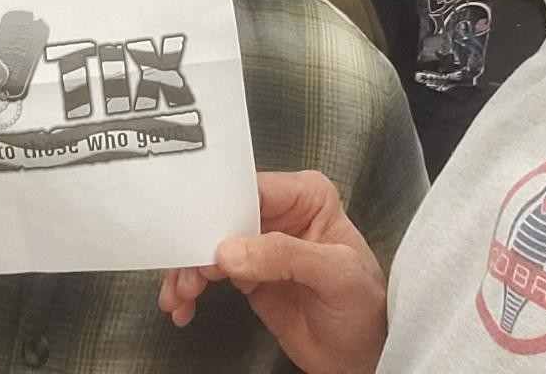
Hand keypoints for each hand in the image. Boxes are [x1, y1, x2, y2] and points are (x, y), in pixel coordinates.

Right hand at [159, 171, 385, 373]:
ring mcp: (260, 244)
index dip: (219, 208)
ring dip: (188, 269)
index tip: (196, 232)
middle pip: (221, 215)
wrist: (361, 356)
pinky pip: (208, 271)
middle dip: (196, 243)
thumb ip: (286, 256)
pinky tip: (183, 305)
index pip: (252, 188)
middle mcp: (279, 213)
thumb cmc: (365, 307)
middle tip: (184, 273)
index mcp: (306, 197)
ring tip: (180, 297)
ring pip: (208, 244)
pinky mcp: (246, 273)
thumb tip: (230, 250)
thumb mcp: (335, 275)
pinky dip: (190, 287)